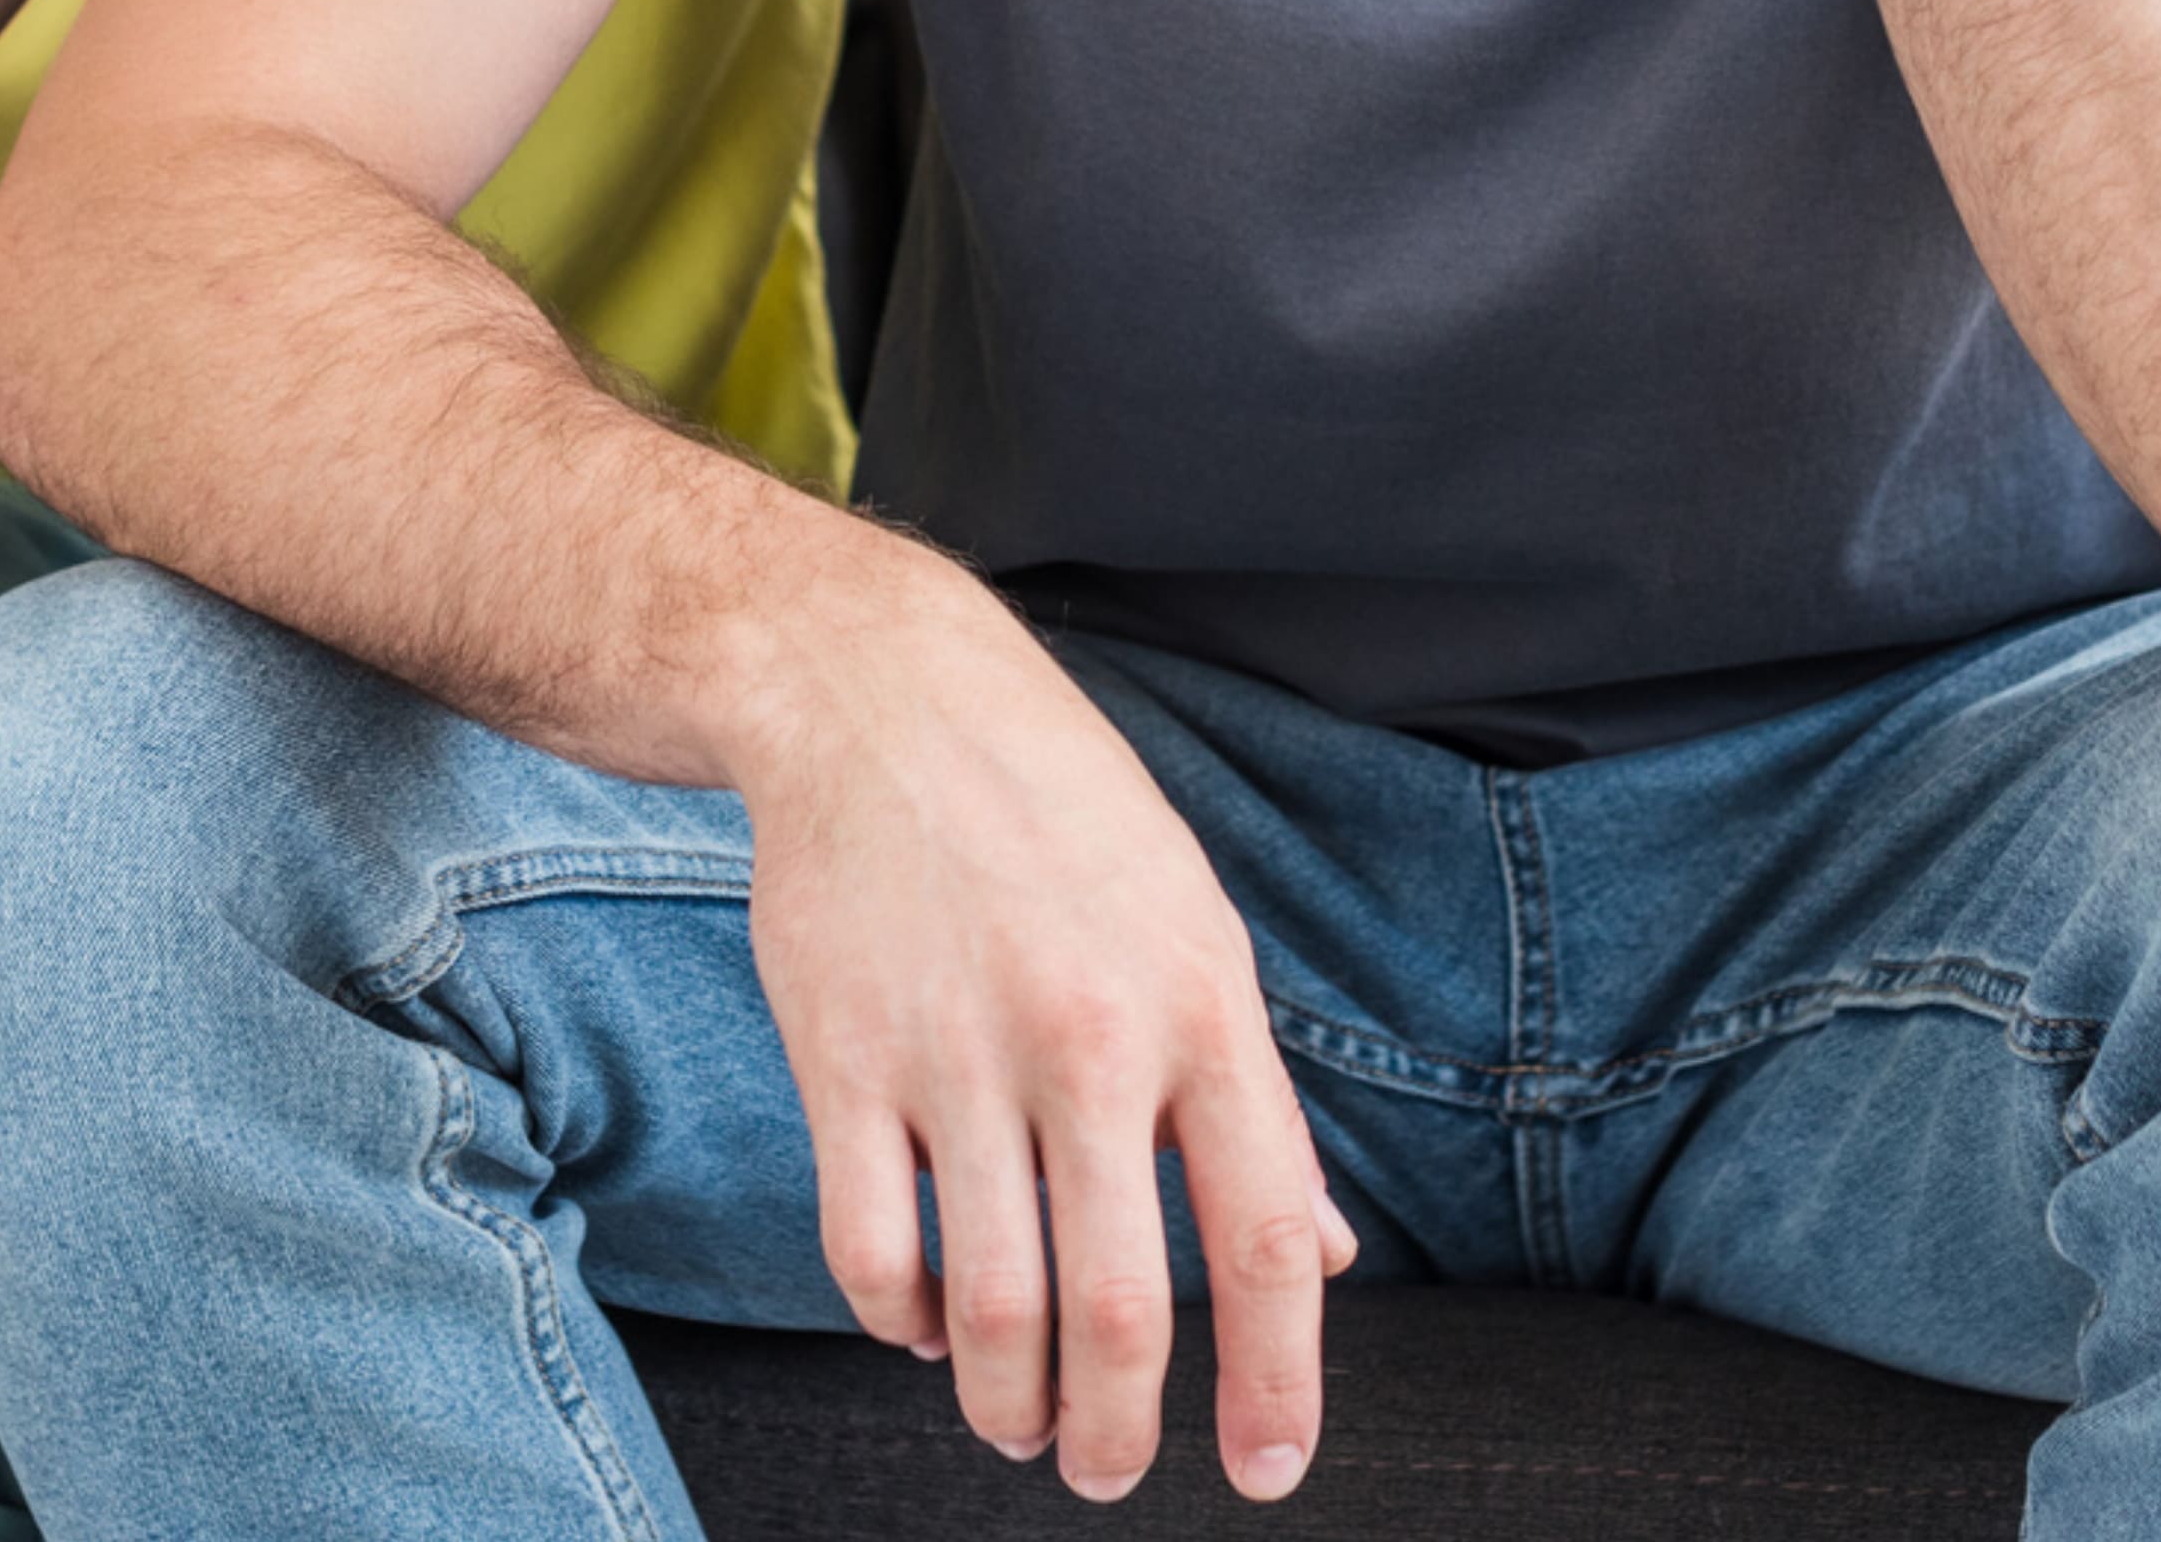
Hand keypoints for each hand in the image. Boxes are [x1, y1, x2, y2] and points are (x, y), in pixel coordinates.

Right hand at [743, 580, 1355, 1504]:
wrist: (880, 696)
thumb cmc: (1063, 819)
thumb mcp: (1197, 930)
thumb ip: (1253, 1102)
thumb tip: (1317, 1251)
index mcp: (1202, 1009)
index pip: (1263, 1241)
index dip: (1279, 1382)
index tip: (1268, 1471)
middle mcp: (1090, 1041)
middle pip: (1121, 1310)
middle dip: (1116, 1433)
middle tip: (1105, 1474)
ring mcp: (958, 1054)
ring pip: (988, 1306)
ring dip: (1004, 1402)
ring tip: (1016, 1424)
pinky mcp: (844, 1058)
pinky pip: (869, 1250)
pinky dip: (898, 1321)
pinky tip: (918, 1324)